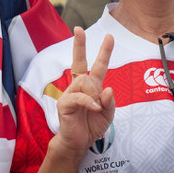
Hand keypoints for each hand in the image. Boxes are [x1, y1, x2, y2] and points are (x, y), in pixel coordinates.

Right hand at [52, 27, 114, 158]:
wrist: (78, 143)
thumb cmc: (91, 126)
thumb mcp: (107, 114)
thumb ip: (109, 102)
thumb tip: (108, 88)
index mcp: (91, 87)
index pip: (97, 66)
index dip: (104, 52)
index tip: (109, 36)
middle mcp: (79, 86)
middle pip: (79, 62)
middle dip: (79, 44)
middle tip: (78, 29)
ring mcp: (70, 93)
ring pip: (85, 81)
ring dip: (94, 93)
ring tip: (95, 108)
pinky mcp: (64, 103)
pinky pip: (79, 97)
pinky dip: (89, 102)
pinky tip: (94, 108)